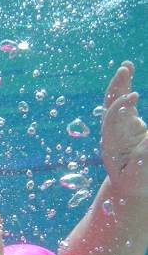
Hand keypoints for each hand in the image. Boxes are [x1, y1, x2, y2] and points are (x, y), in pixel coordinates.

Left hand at [101, 61, 147, 196]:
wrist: (130, 188)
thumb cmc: (136, 182)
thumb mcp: (140, 172)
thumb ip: (145, 154)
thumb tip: (147, 136)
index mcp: (111, 146)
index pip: (112, 123)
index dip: (120, 108)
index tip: (133, 96)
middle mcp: (112, 134)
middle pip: (110, 108)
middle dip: (117, 89)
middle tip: (124, 70)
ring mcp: (119, 127)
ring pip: (116, 103)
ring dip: (120, 84)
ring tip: (125, 66)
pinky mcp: (128, 124)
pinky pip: (125, 103)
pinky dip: (125, 88)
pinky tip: (127, 71)